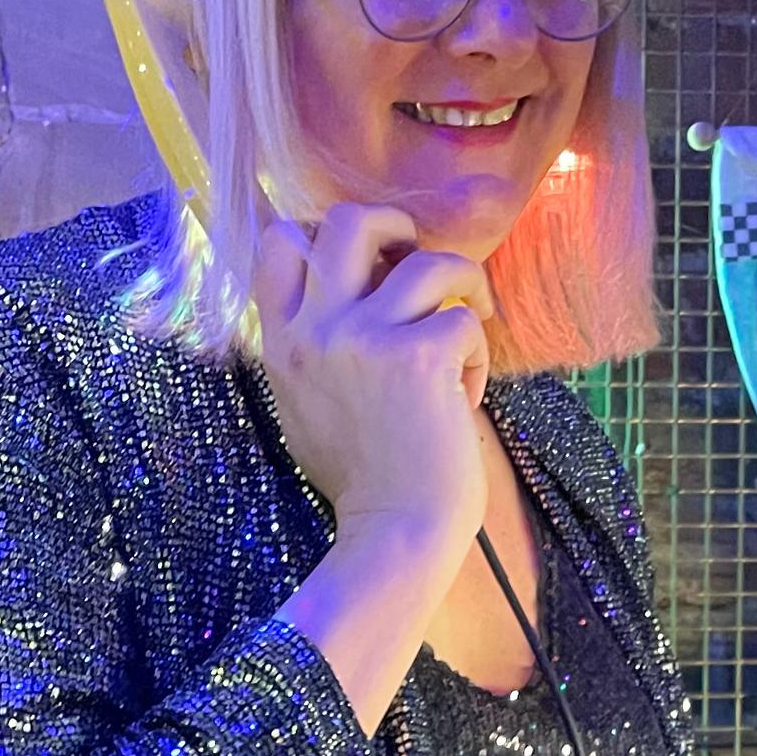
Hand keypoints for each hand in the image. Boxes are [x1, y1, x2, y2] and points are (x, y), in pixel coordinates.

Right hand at [250, 199, 491, 582]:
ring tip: (472, 321)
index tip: (361, 257)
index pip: (279, 243)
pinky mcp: (420, 357)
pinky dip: (477, 352)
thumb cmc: (361, 483)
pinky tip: (467, 394)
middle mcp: (316, 331)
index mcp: (282, 343)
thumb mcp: (306, 408)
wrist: (394, 534)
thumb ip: (313, 349)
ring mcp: (366, 340)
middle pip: (349, 221)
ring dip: (463, 285)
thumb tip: (353, 295)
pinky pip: (463, 319)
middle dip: (396, 226)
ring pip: (427, 262)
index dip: (323, 229)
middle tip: (421, 261)